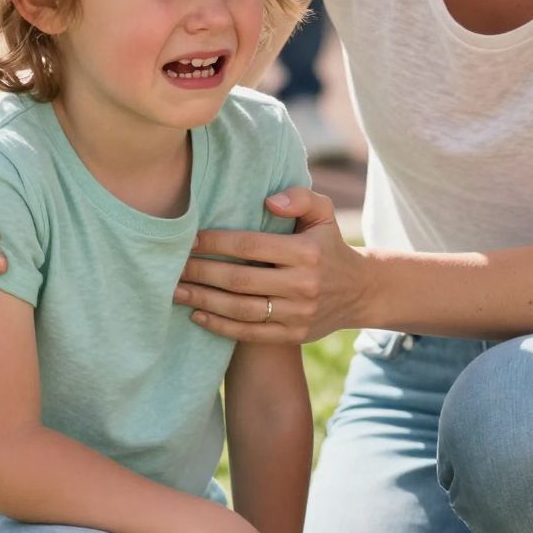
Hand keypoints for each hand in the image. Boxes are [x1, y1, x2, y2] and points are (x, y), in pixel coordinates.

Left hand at [174, 187, 367, 342]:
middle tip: (172, 267)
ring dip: (203, 300)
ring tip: (175, 291)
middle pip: (239, 279)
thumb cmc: (329, 245)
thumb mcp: (324, 213)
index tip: (189, 239)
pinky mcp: (293, 335)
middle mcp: (303, 285)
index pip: (250, 245)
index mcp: (306, 252)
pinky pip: (249, 333)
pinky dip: (219, 326)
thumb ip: (299, 197)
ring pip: (240, 309)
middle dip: (201, 272)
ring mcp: (298, 314)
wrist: (360, 291)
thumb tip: (268, 202)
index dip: (216, 242)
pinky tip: (196, 314)